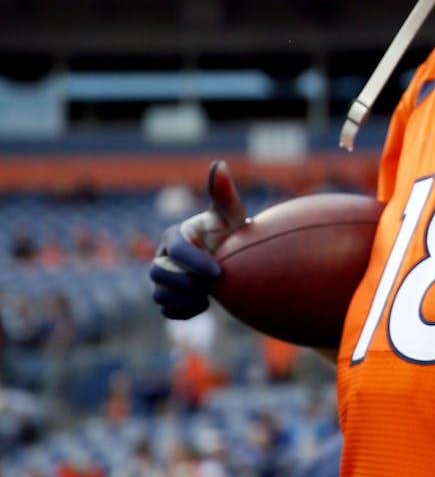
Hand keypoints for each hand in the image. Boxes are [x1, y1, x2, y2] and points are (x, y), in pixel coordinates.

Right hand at [149, 159, 248, 318]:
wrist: (234, 258)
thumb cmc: (232, 233)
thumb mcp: (231, 214)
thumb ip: (224, 193)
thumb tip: (220, 164)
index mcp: (174, 236)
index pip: (174, 250)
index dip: (194, 262)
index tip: (219, 272)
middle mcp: (162, 257)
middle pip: (157, 274)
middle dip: (186, 282)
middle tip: (214, 284)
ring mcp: (163, 279)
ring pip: (158, 296)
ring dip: (184, 299)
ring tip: (209, 294)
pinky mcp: (169, 298)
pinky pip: (166, 312)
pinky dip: (183, 312)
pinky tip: (205, 304)